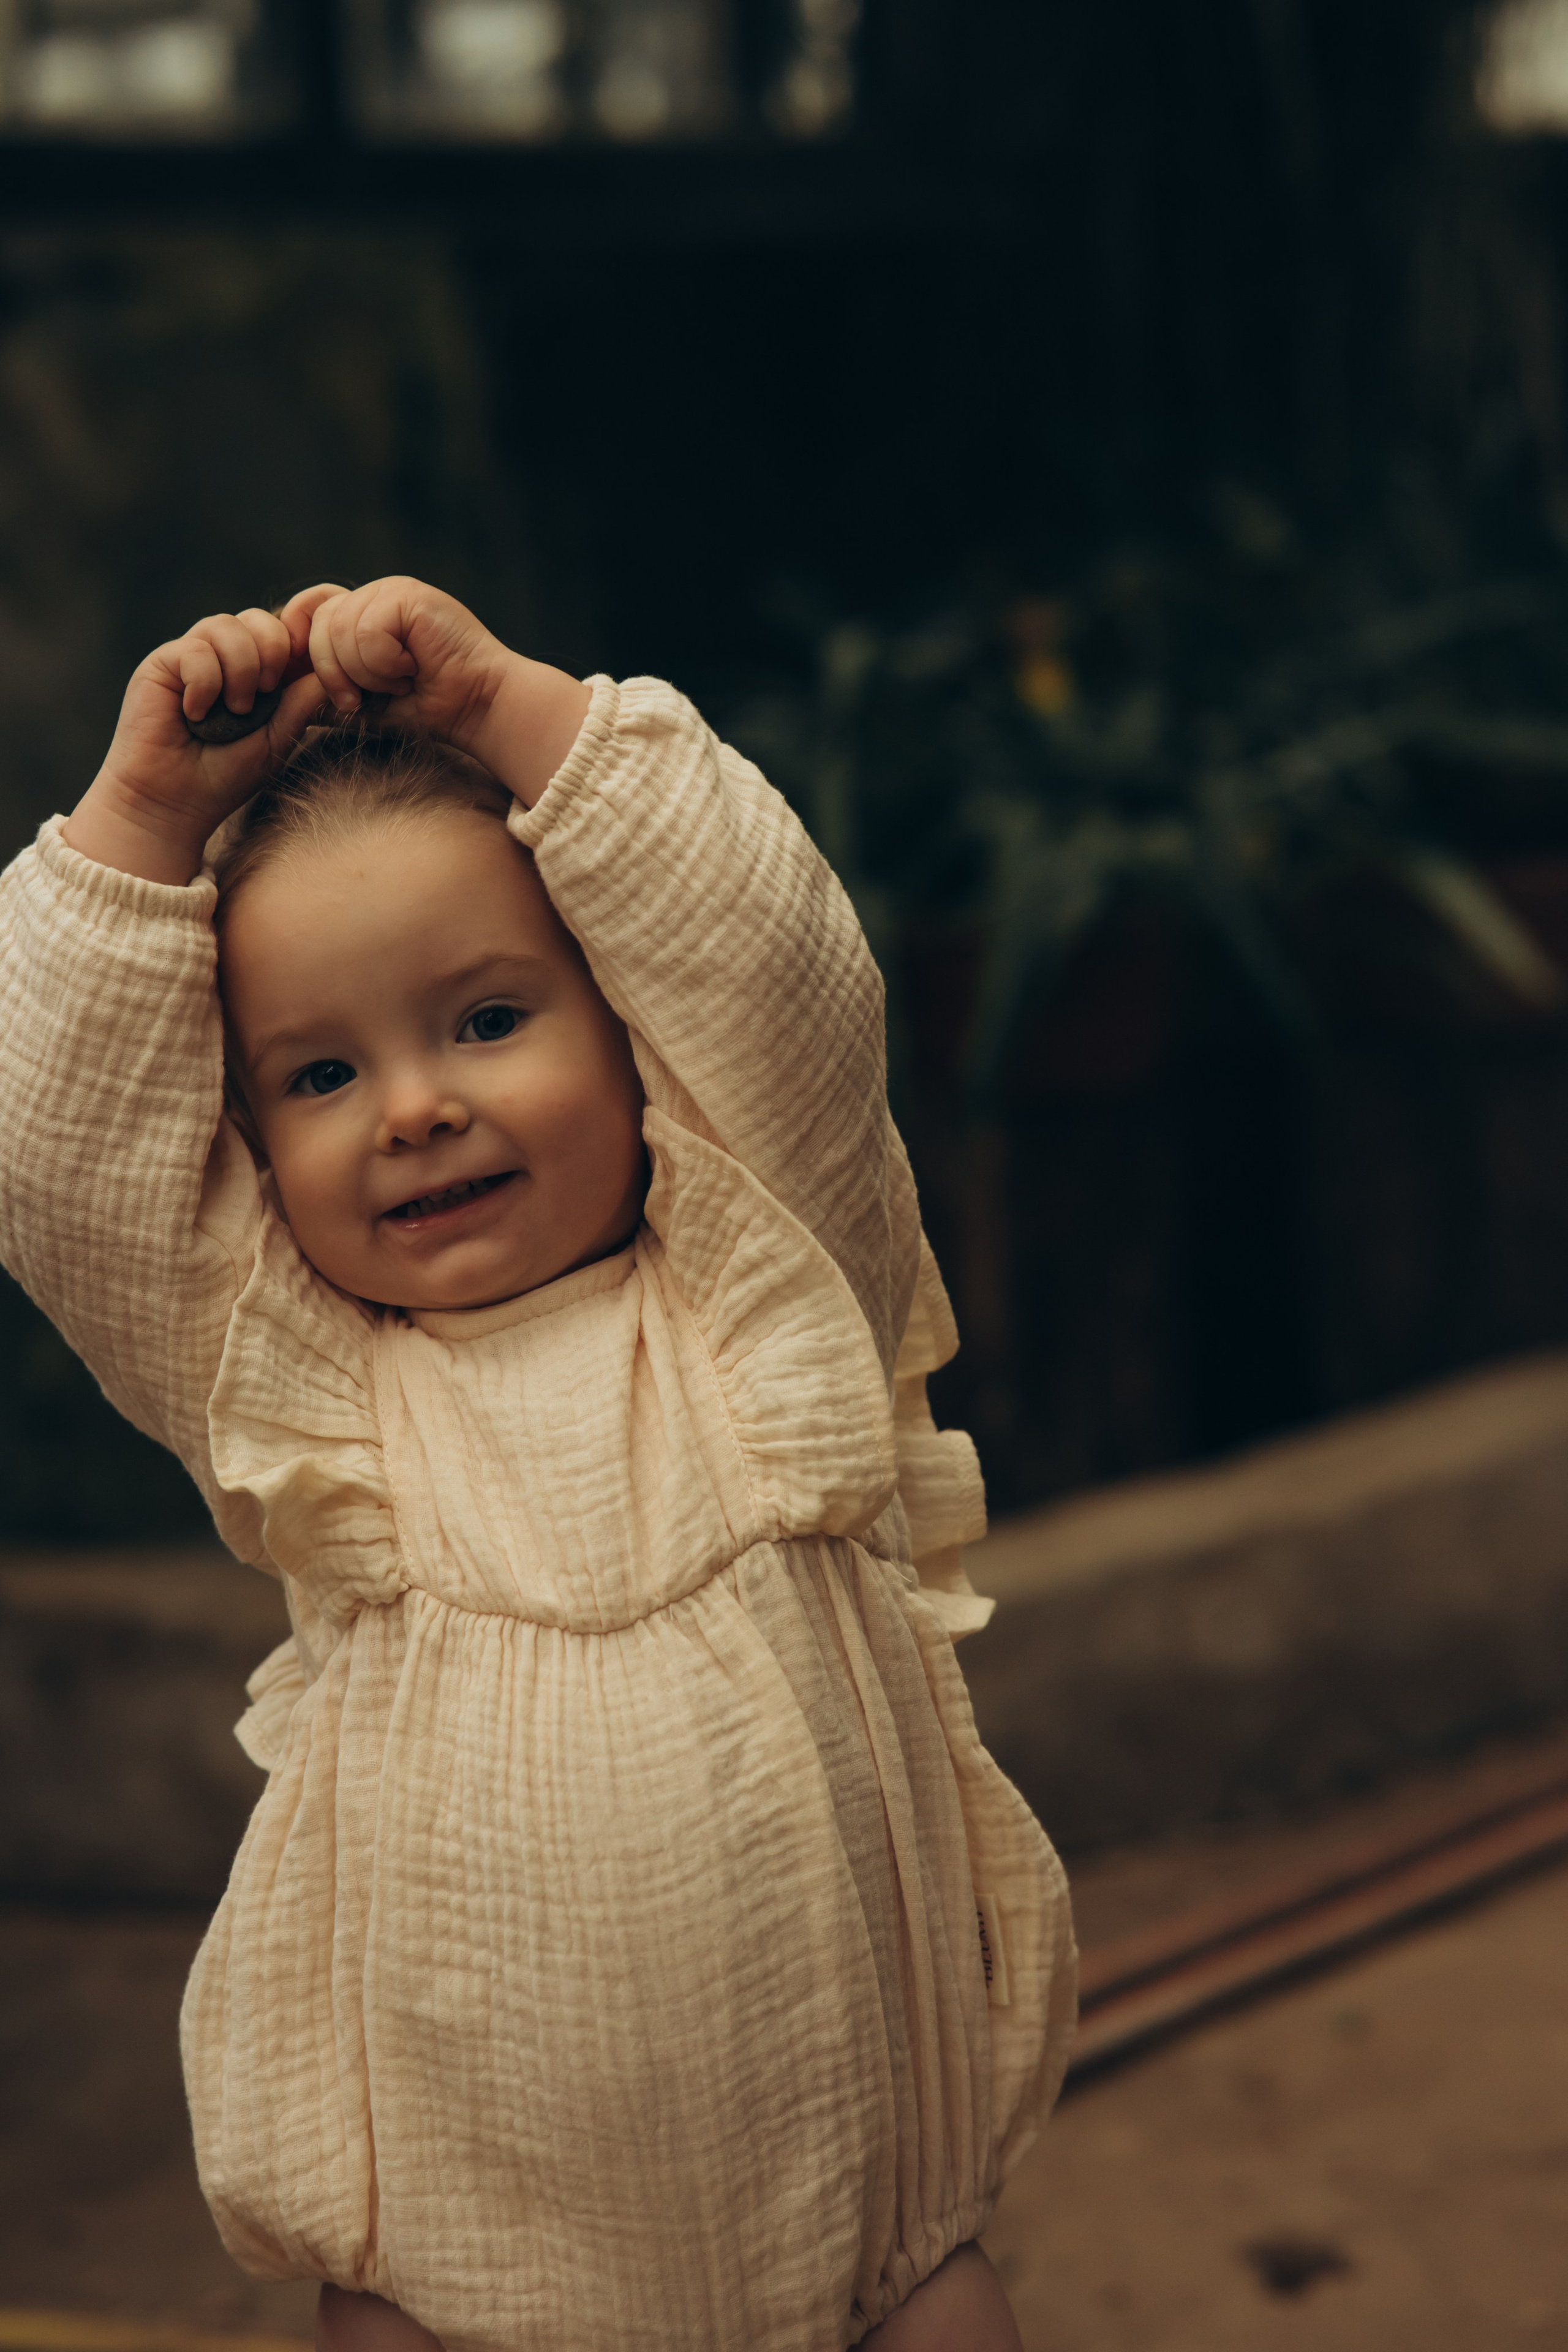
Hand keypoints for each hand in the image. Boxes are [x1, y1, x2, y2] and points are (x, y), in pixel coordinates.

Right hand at [65, 596, 333, 883]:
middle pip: (258, 618)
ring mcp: (192, 657)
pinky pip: (194, 649)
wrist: (173, 802)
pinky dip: (204, 684)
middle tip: (267, 693)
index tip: (294, 685)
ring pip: (226, 625)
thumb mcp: (276, 740)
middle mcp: (222, 657)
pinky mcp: (161, 663)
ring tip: (235, 710)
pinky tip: (195, 714)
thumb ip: (302, 704)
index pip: (283, 631)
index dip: (296, 647)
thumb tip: (330, 671)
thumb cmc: (224, 776)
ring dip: (240, 669)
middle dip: (273, 652)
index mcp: (254, 671)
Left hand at [290, 576, 590, 805]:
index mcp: (362, 612)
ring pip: (339, 631)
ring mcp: (392, 591)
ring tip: (402, 680)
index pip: (306, 611)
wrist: (479, 709)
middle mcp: (375, 594)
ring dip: (367, 673)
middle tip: (369, 696)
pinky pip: (367, 632)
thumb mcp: (364, 702)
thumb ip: (325, 692)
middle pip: (318, 624)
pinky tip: (414, 668)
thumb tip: (281, 696)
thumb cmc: (428, 709)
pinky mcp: (409, 596)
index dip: (303, 647)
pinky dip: (384, 664)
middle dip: (335, 674)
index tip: (327, 688)